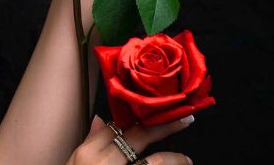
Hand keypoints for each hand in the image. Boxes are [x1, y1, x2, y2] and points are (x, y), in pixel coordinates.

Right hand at [66, 114, 193, 164]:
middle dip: (166, 126)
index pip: (120, 126)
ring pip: (154, 162)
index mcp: (87, 154)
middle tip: (187, 120)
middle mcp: (103, 164)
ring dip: (173, 159)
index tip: (159, 113)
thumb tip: (100, 119)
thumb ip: (90, 144)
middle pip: (141, 135)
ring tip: (186, 161)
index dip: (142, 118)